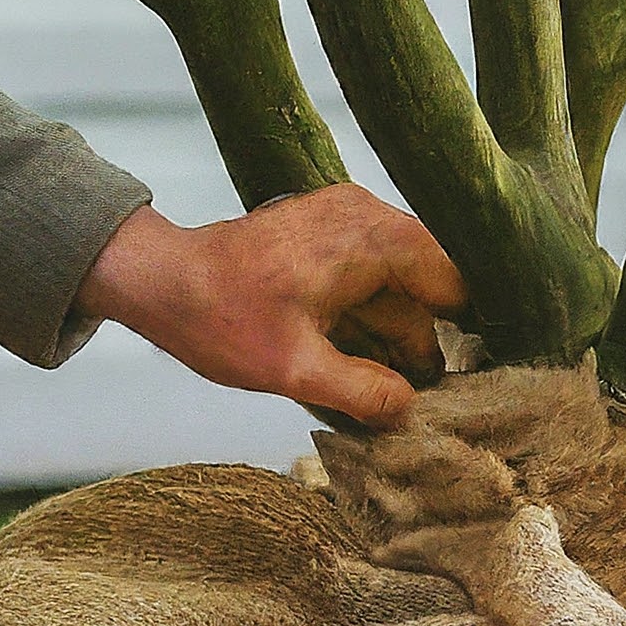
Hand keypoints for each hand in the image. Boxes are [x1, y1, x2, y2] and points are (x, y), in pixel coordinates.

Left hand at [76, 184, 467, 427]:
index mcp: (368, 238)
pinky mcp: (329, 230)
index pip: (451, 281)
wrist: (159, 281)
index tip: (467, 377)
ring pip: (400, 283)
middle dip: (424, 339)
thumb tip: (411, 410)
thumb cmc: (219, 318)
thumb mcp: (295, 371)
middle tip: (418, 396)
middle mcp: (366, 215)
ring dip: (396, 333)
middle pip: (428, 284)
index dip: (463, 330)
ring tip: (384, 386)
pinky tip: (358, 359)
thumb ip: (363, 392)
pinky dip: (372, 315)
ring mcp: (347, 218)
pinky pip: (373, 275)